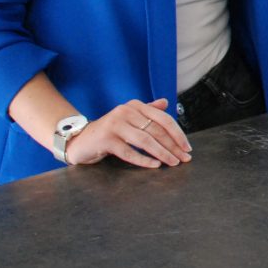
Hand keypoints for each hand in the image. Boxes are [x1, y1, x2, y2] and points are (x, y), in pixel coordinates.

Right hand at [64, 98, 191, 168]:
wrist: (80, 139)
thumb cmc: (110, 131)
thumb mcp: (129, 119)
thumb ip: (147, 111)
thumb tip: (167, 102)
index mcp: (135, 106)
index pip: (163, 119)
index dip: (177, 133)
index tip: (187, 147)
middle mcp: (126, 112)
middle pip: (156, 130)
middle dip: (173, 146)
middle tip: (184, 158)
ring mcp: (115, 125)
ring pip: (145, 141)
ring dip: (162, 153)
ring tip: (173, 162)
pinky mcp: (105, 139)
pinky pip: (129, 152)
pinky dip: (143, 159)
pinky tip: (155, 165)